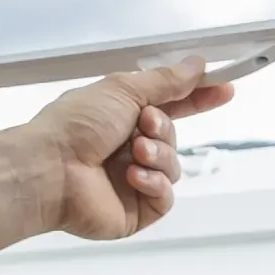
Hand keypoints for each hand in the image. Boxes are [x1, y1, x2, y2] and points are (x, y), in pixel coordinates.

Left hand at [25, 61, 231, 239]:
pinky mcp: (136, 209)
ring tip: (134, 151)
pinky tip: (133, 176)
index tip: (225, 88)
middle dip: (165, 128)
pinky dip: (154, 182)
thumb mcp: (123, 90)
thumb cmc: (74, 126)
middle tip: (145, 123)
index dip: (197, 97)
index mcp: (120, 116)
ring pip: (173, 166)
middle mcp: (126, 147)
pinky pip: (166, 195)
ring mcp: (132, 180)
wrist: (50, 169)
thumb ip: (165, 81)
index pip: (170, 105)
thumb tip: (196, 65)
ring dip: (158, 154)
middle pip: (173, 136)